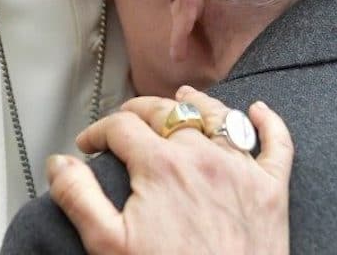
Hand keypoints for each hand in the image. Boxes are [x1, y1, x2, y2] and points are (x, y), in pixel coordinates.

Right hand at [46, 87, 292, 254]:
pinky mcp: (271, 190)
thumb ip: (79, 197)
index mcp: (161, 167)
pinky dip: (268, 123)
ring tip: (182, 98)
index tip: (89, 145)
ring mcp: (242, 170)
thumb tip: (60, 164)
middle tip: (124, 124)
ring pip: (218, 116)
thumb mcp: (109, 245)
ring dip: (196, 103)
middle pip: (167, 111)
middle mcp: (203, 158)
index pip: (121, 126)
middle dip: (138, 111)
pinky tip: (258, 111)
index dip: (98, 131)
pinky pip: (276, 144)